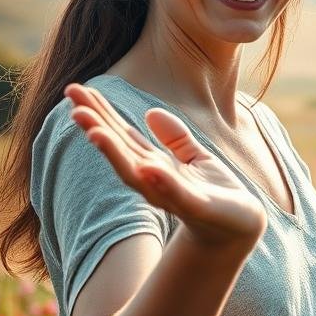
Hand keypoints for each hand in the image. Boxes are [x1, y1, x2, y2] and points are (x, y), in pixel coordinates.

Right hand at [65, 83, 265, 248]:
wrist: (242, 225)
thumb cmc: (216, 192)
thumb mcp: (196, 157)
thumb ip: (175, 138)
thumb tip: (150, 112)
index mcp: (153, 165)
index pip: (121, 135)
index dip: (99, 113)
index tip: (76, 90)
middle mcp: (155, 181)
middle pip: (121, 151)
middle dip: (96, 129)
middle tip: (73, 106)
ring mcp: (174, 195)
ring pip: (138, 173)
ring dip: (115, 154)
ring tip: (95, 132)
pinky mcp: (198, 207)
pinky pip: (178, 194)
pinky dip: (162, 182)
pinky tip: (148, 167)